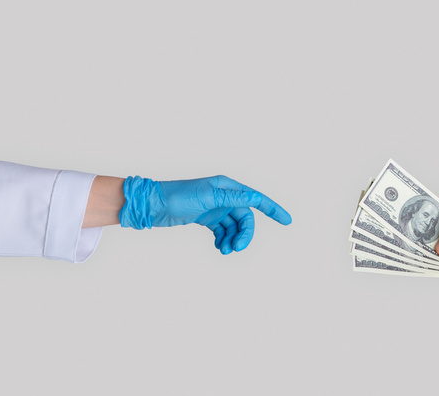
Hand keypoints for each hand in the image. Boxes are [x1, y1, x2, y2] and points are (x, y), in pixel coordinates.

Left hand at [119, 175, 291, 253]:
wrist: (151, 205)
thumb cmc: (177, 197)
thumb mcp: (207, 197)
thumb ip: (233, 198)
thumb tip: (256, 199)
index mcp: (227, 187)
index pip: (256, 199)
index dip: (273, 210)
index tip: (287, 221)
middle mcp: (224, 196)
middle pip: (245, 218)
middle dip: (244, 234)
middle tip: (236, 248)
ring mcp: (215, 208)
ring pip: (234, 227)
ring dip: (232, 239)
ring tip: (223, 250)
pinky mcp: (206, 218)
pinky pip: (222, 231)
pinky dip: (223, 240)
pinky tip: (218, 247)